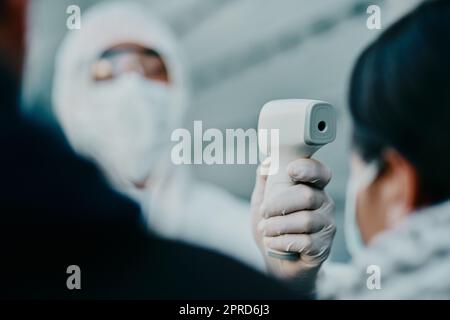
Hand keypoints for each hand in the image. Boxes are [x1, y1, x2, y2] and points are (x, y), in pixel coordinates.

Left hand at [251, 159, 335, 292]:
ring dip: (278, 225)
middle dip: (279, 203)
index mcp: (312, 188)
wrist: (276, 262)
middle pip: (307, 196)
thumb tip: (267, 161)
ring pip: (305, 220)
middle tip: (264, 213)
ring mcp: (326, 226)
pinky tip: (272, 243)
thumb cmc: (273, 227)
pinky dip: (282, 241)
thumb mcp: (263, 202)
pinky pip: (305, 242)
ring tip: (265, 230)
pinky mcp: (323, 247)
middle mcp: (324, 204)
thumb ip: (265, 181)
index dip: (309, 169)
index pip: (320, 173)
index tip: (291, 171)